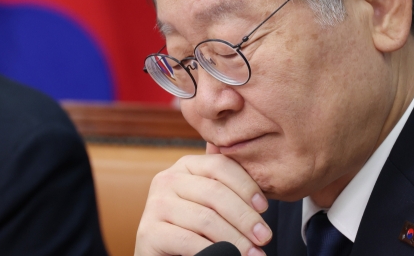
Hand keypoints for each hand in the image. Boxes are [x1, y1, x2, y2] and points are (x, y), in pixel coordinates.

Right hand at [134, 145, 271, 255]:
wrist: (165, 255)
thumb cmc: (196, 228)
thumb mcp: (213, 204)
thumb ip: (229, 187)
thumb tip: (263, 181)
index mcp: (186, 165)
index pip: (221, 166)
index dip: (246, 185)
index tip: (264, 208)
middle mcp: (167, 179)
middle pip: (215, 192)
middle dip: (245, 217)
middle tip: (264, 237)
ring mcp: (155, 205)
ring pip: (206, 219)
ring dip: (235, 239)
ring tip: (254, 254)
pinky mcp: (149, 232)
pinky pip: (190, 241)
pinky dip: (215, 252)